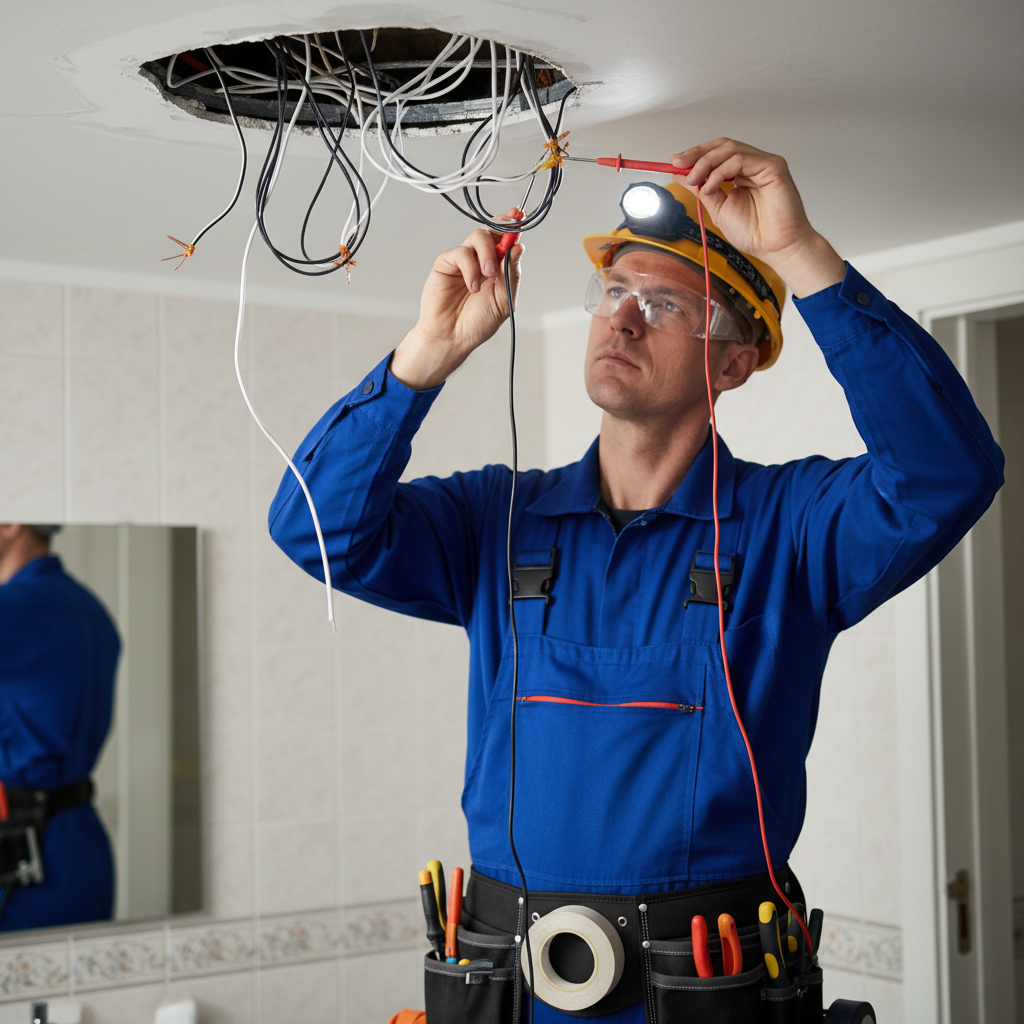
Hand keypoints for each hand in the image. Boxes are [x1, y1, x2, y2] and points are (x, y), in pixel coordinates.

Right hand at [390, 214, 523, 389]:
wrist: (453, 337)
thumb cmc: (477, 323)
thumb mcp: (505, 301)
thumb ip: (512, 275)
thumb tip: (518, 248)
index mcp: (498, 268)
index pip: (507, 240)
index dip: (513, 226)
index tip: (519, 216)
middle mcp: (481, 260)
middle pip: (493, 231)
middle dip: (502, 232)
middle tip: (505, 246)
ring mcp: (464, 260)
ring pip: (478, 236)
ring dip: (487, 253)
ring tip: (488, 275)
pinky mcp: (446, 263)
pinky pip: (461, 252)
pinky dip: (470, 268)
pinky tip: (472, 286)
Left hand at [670, 139, 845, 296]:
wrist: (775, 248)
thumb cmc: (756, 233)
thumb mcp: (718, 208)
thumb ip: (701, 189)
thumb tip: (681, 175)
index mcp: (742, 173)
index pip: (717, 153)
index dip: (695, 155)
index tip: (674, 162)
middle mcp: (754, 164)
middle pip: (723, 146)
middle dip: (697, 153)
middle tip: (678, 164)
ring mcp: (764, 163)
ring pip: (730, 149)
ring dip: (706, 163)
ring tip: (695, 181)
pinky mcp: (773, 166)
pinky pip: (741, 160)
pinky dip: (721, 171)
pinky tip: (711, 187)